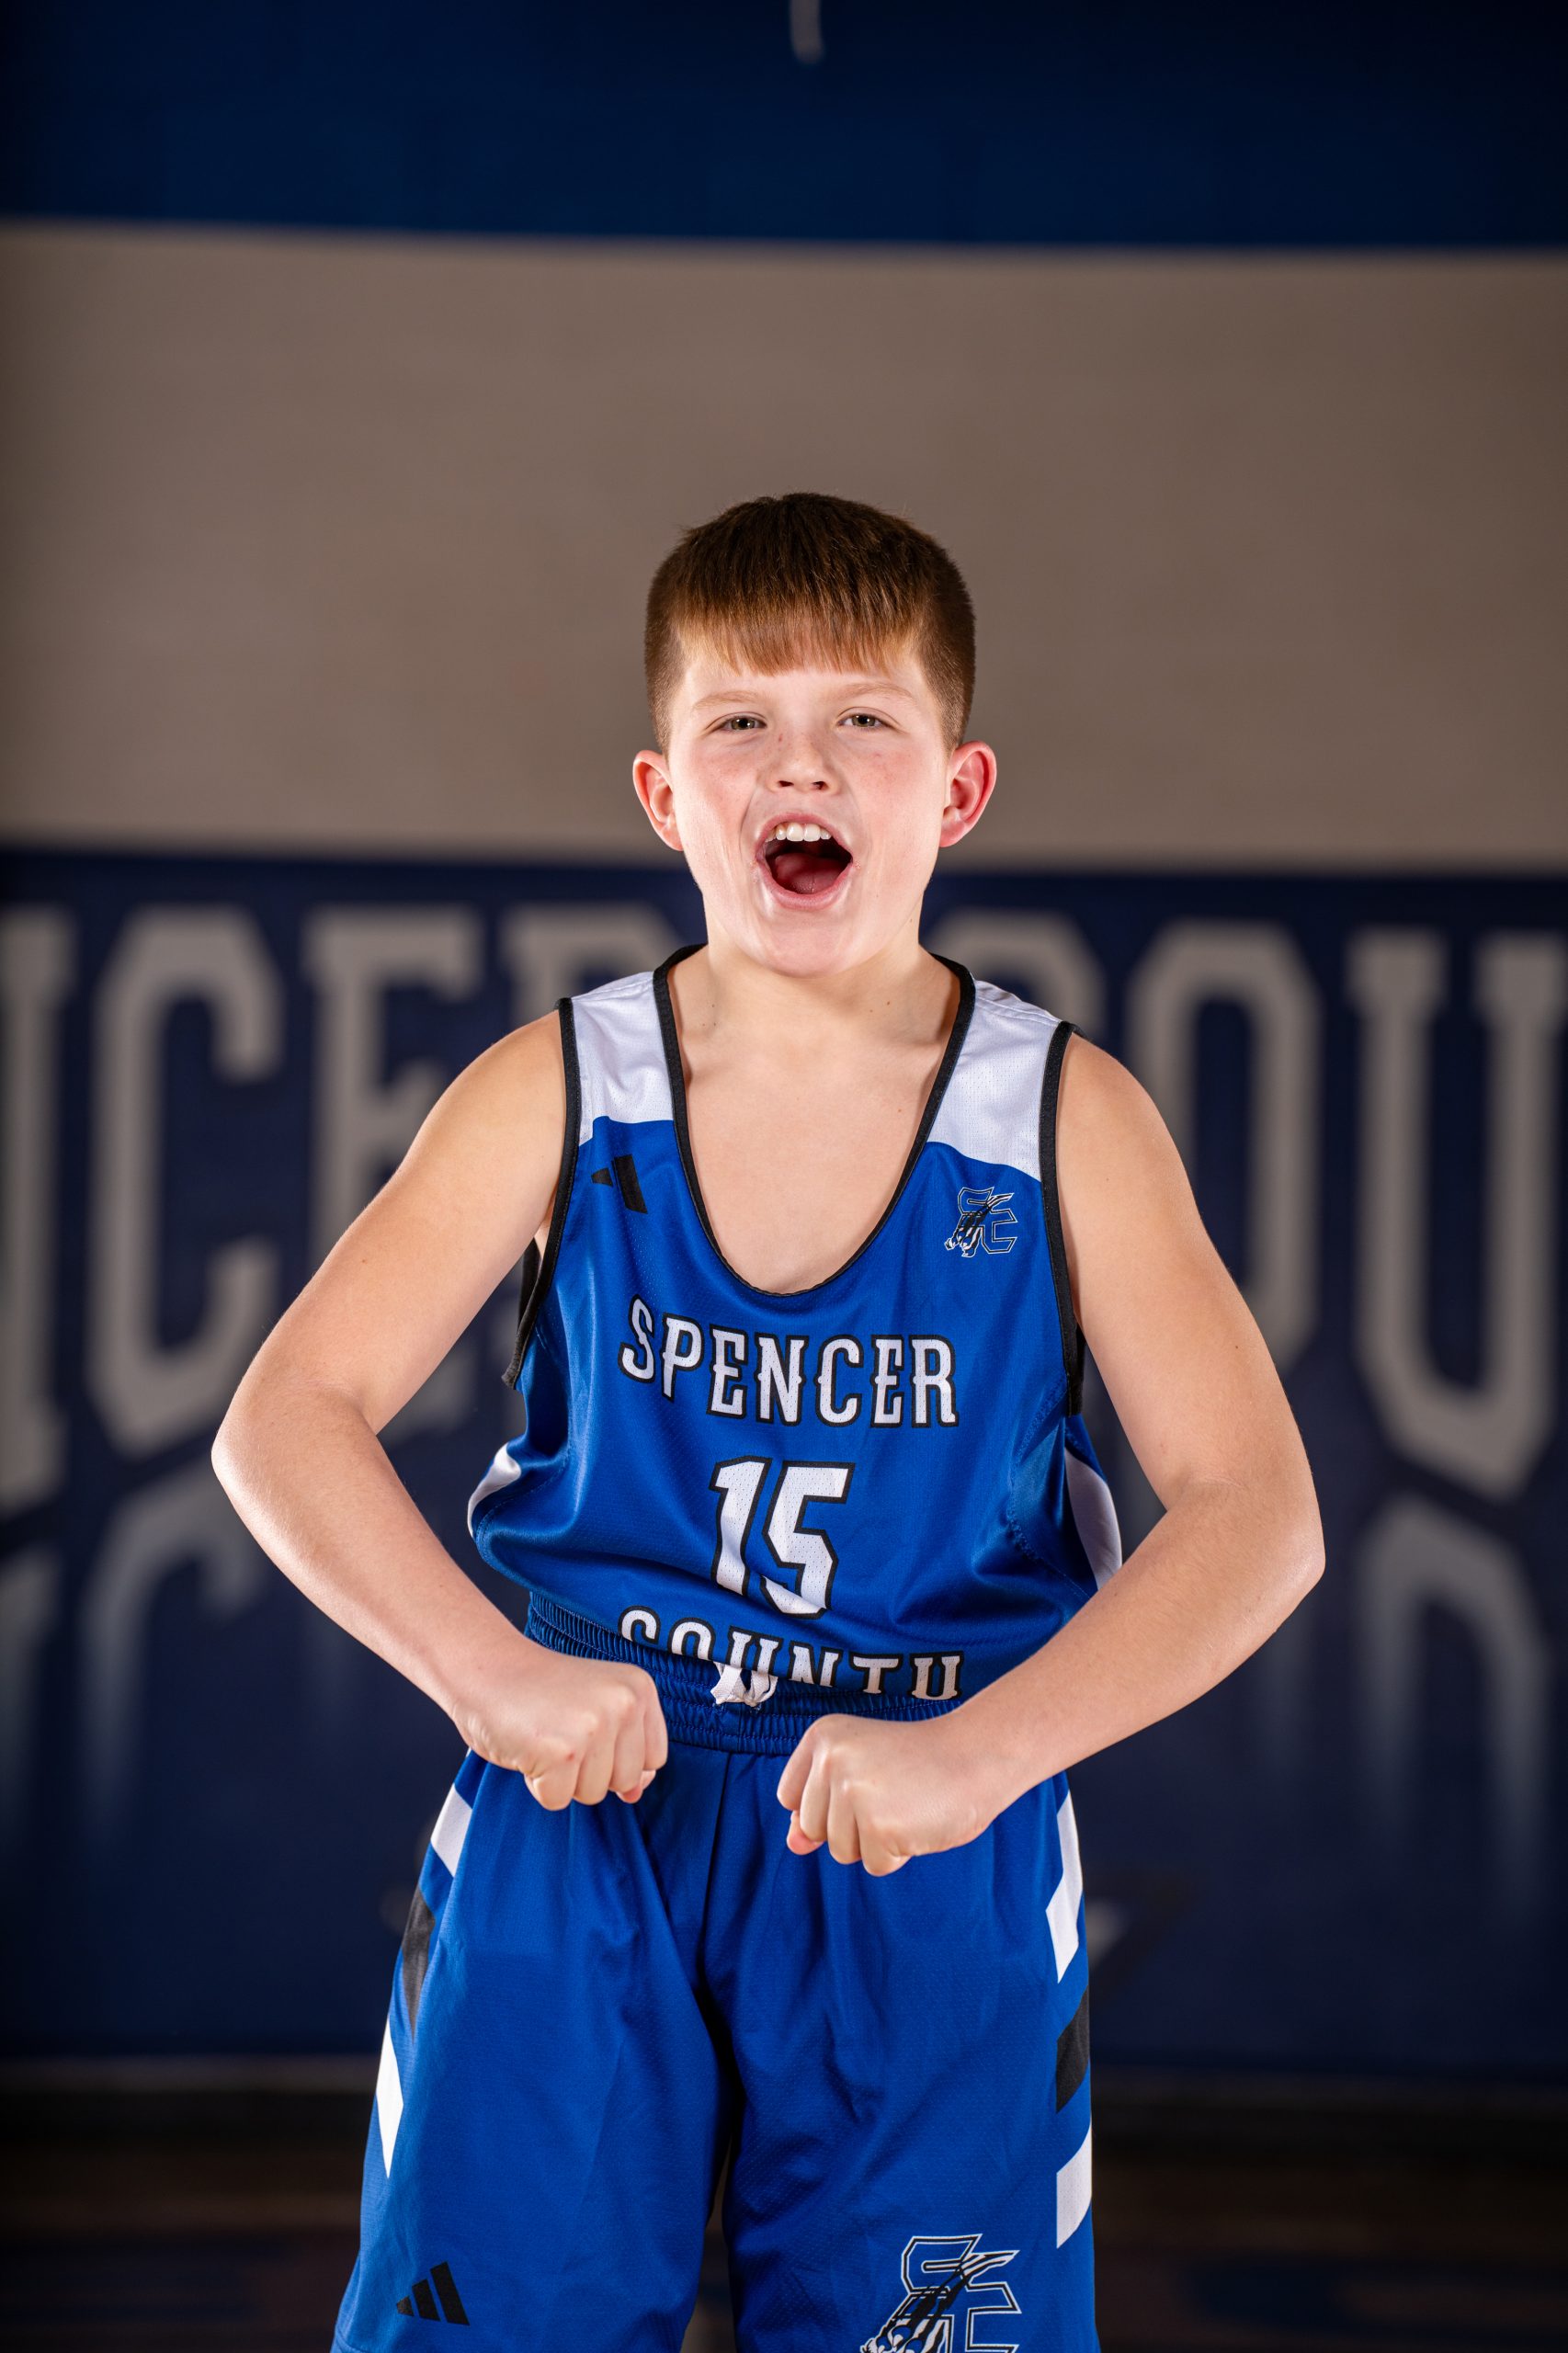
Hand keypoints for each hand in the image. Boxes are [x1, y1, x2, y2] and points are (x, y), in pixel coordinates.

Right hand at [455, 1638, 668, 1809]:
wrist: (485, 1668)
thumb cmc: (539, 1692)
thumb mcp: (595, 1707)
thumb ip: (625, 1747)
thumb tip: (636, 1793)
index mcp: (639, 1689)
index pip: (654, 1758)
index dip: (618, 1759)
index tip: (587, 1733)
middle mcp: (624, 1703)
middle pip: (625, 1781)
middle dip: (590, 1771)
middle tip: (559, 1732)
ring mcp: (594, 1726)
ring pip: (593, 1794)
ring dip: (562, 1777)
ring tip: (544, 1737)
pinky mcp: (562, 1752)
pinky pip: (557, 1799)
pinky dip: (537, 1784)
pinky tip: (528, 1748)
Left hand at [774, 1712, 1002, 1875]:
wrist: (978, 1756)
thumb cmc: (919, 1766)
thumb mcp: (859, 1774)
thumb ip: (818, 1807)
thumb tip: (792, 1845)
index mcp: (822, 1736)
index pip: (790, 1798)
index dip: (825, 1806)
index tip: (863, 1782)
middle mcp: (832, 1759)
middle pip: (813, 1828)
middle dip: (851, 1826)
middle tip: (892, 1793)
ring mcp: (855, 1792)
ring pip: (841, 1851)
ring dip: (875, 1841)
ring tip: (906, 1805)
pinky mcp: (880, 1826)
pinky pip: (875, 1865)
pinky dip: (899, 1855)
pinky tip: (918, 1821)